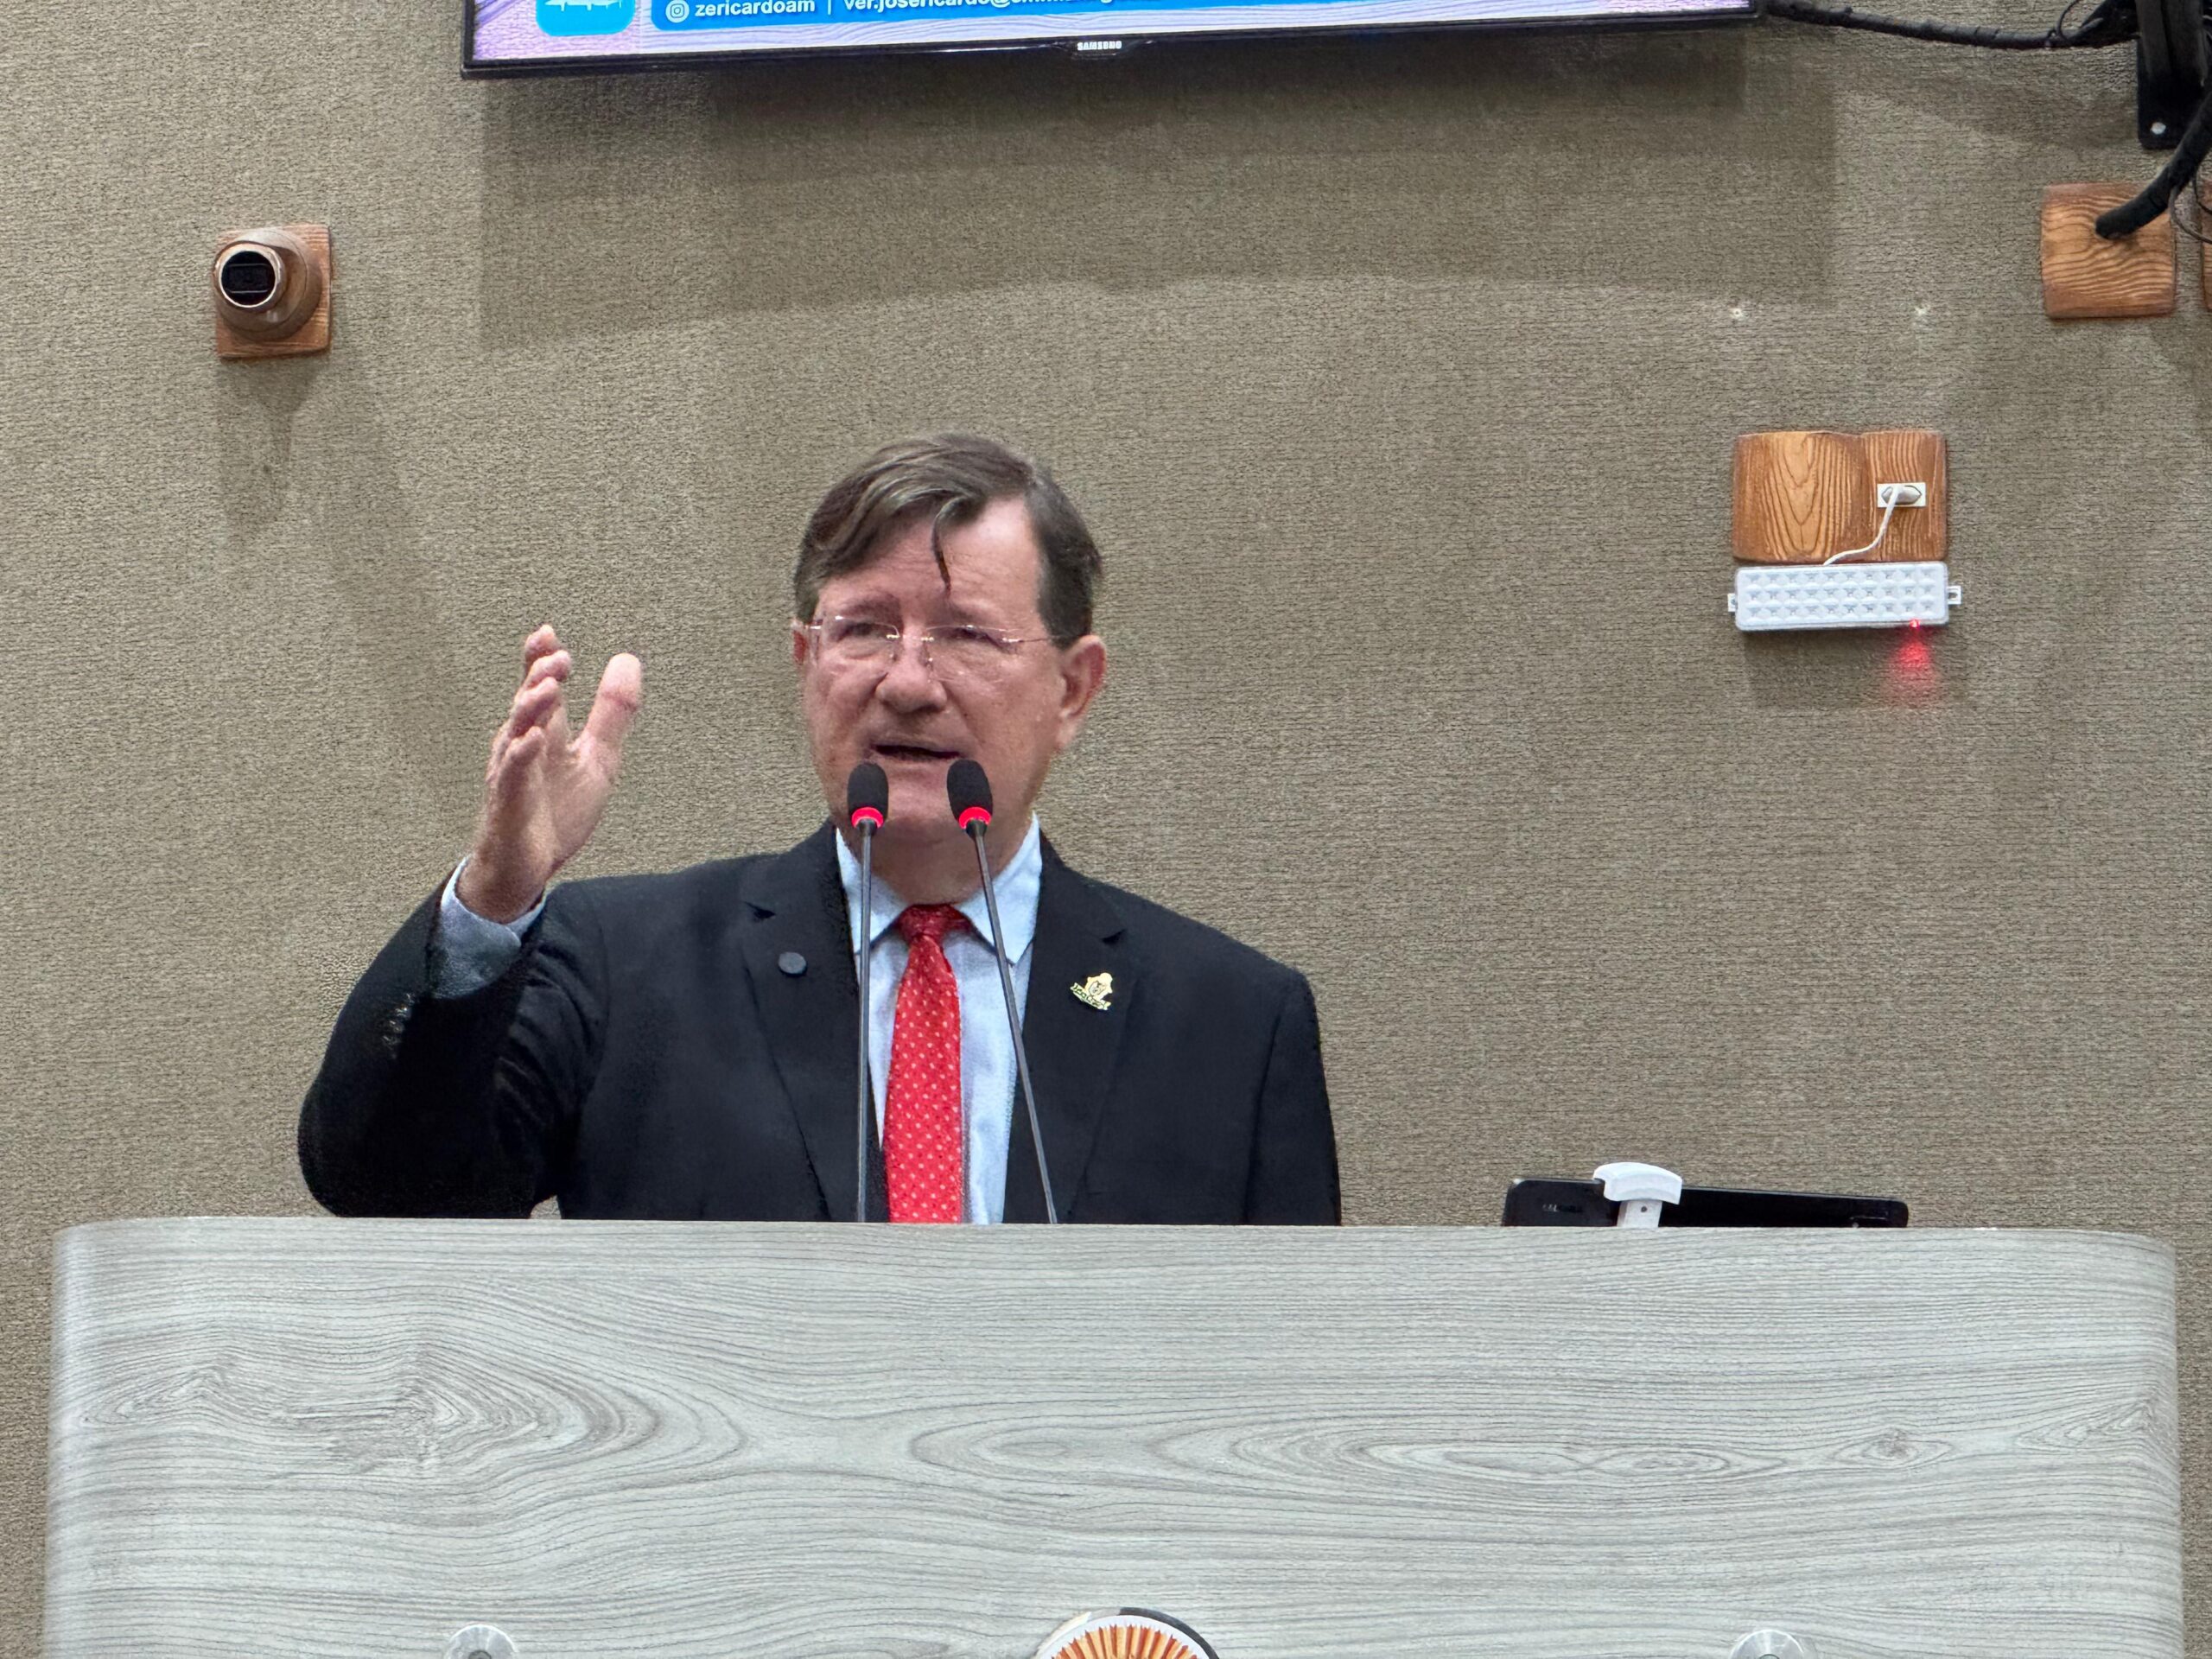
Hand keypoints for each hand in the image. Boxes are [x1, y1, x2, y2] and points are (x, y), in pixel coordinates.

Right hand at [457, 625, 642, 923]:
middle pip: (526, 705)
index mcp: (543, 735)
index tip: (548, 634)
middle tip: (557, 656)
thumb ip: (612, 714)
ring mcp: (512, 777)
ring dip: (530, 709)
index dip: (540, 661)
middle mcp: (522, 748)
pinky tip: (531, 740)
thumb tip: (627, 661)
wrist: (529, 869)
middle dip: (538, 678)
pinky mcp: (509, 807)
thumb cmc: (555, 812)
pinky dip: (520, 759)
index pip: (539, 689)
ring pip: (515, 735)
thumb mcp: (598, 758)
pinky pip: (512, 779)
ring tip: (548, 687)